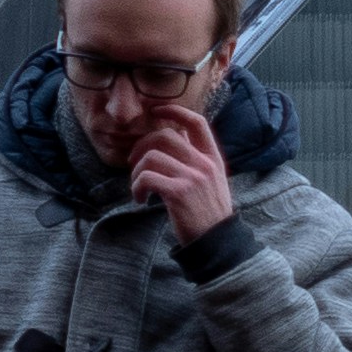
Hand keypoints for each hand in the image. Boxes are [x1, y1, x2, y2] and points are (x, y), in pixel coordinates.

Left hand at [125, 95, 234, 240]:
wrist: (217, 241)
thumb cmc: (208, 212)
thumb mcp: (211, 180)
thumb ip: (195, 159)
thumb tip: (175, 136)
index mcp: (213, 158)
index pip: (196, 122)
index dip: (174, 111)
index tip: (155, 111)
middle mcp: (204, 164)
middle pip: (164, 136)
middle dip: (141, 146)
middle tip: (134, 163)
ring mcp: (193, 177)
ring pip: (151, 157)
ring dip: (136, 172)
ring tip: (139, 188)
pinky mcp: (179, 192)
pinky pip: (146, 178)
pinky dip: (136, 188)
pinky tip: (141, 199)